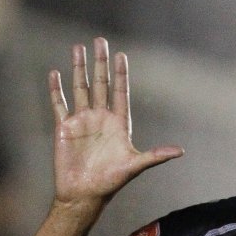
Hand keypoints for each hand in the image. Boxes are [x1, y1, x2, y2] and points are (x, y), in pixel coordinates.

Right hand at [48, 37, 182, 209]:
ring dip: (79, 69)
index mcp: (119, 124)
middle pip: (101, 84)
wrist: (84, 194)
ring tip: (78, 48)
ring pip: (80, 88)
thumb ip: (155, 156)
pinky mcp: (64, 128)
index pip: (121, 92)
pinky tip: (55, 73)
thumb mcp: (135, 166)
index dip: (121, 74)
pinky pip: (59, 104)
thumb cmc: (111, 181)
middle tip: (100, 40)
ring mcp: (82, 121)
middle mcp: (101, 118)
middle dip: (100, 63)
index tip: (122, 55)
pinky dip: (56, 89)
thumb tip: (180, 151)